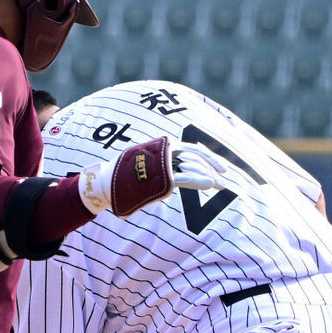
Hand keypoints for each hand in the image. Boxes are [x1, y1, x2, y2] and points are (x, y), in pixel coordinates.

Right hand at [78, 137, 226, 218]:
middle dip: (213, 166)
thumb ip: (163, 169)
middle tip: (225, 177)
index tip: (221, 167)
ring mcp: (162, 164)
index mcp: (164, 148)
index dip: (209, 157)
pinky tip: (210, 184)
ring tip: (220, 184)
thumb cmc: (125, 177)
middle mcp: (165, 153)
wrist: (107, 182)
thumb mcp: (147, 167)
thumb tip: (174, 180)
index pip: (192, 150)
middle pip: (196, 156)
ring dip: (209, 175)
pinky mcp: (160, 177)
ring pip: (192, 166)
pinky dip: (198, 179)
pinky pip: (183, 177)